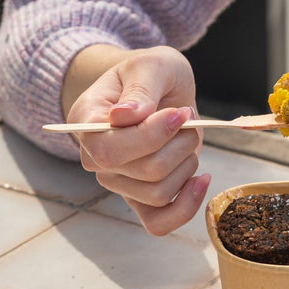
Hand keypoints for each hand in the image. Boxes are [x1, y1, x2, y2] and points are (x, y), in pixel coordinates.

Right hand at [65, 45, 210, 234]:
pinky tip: (201, 180)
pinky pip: (160, 223)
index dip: (152, 137)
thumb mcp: (150, 65)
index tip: (179, 113)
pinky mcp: (141, 200)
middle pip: (146, 173)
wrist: (158, 89)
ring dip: (187, 163)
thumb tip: (123, 117)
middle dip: (179, 144)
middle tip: (186, 117)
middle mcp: (97, 159)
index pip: (112, 150)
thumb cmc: (150, 74)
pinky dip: (187, 206)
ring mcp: (118, 183)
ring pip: (160, 193)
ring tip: (187, 135)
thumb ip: (140, 89)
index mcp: (87, 124)